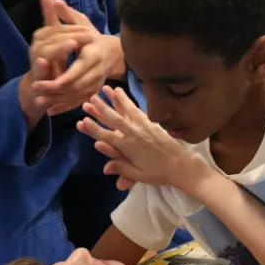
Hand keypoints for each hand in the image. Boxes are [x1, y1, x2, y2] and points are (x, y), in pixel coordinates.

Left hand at [31, 0, 124, 115]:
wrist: (114, 52)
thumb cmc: (93, 36)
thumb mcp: (82, 23)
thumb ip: (67, 14)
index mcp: (92, 55)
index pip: (77, 70)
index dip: (60, 78)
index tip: (44, 81)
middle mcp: (96, 71)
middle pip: (75, 86)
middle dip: (54, 91)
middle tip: (36, 93)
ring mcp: (96, 83)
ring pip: (77, 97)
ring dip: (58, 102)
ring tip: (40, 104)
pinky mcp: (94, 91)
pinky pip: (79, 102)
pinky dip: (65, 107)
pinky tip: (50, 111)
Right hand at [76, 86, 197, 191]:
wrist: (181, 165)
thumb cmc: (159, 173)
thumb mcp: (139, 175)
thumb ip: (122, 169)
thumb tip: (105, 168)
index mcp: (129, 148)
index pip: (107, 137)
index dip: (93, 129)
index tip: (82, 121)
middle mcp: (134, 134)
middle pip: (114, 119)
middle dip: (101, 109)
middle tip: (89, 100)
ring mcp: (143, 126)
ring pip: (125, 109)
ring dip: (114, 99)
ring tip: (105, 88)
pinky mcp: (151, 122)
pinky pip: (136, 109)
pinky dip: (128, 100)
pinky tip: (122, 93)